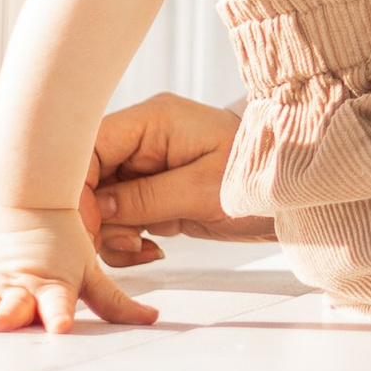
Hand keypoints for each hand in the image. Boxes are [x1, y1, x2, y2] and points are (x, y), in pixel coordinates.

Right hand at [0, 202, 158, 337]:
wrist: (27, 199)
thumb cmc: (62, 240)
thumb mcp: (92, 272)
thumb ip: (117, 303)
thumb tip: (153, 321)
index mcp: (53, 283)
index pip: (58, 300)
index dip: (60, 312)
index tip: (62, 325)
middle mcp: (22, 286)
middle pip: (14, 304)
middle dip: (8, 316)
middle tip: (1, 326)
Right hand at [83, 94, 261, 258]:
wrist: (292, 189)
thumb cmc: (259, 175)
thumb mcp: (202, 188)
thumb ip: (145, 197)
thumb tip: (98, 209)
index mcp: (151, 121)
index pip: (89, 146)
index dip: (78, 188)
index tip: (88, 226)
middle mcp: (142, 140)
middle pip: (89, 178)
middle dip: (96, 218)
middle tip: (122, 244)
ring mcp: (145, 167)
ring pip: (101, 204)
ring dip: (112, 235)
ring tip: (142, 248)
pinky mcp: (152, 193)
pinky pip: (120, 218)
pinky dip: (127, 240)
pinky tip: (153, 249)